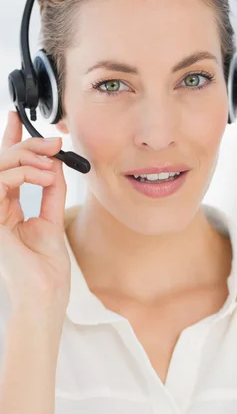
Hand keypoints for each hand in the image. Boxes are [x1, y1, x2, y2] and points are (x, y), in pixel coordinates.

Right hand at [0, 111, 70, 311]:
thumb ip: (50, 192)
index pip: (6, 170)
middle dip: (27, 145)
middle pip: (2, 164)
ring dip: (27, 158)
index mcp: (7, 210)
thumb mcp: (51, 220)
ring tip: (51, 164)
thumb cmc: (46, 268)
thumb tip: (55, 165)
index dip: (12, 143)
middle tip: (53, 142)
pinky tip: (42, 175)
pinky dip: (22, 173)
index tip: (18, 120)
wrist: (45, 293)